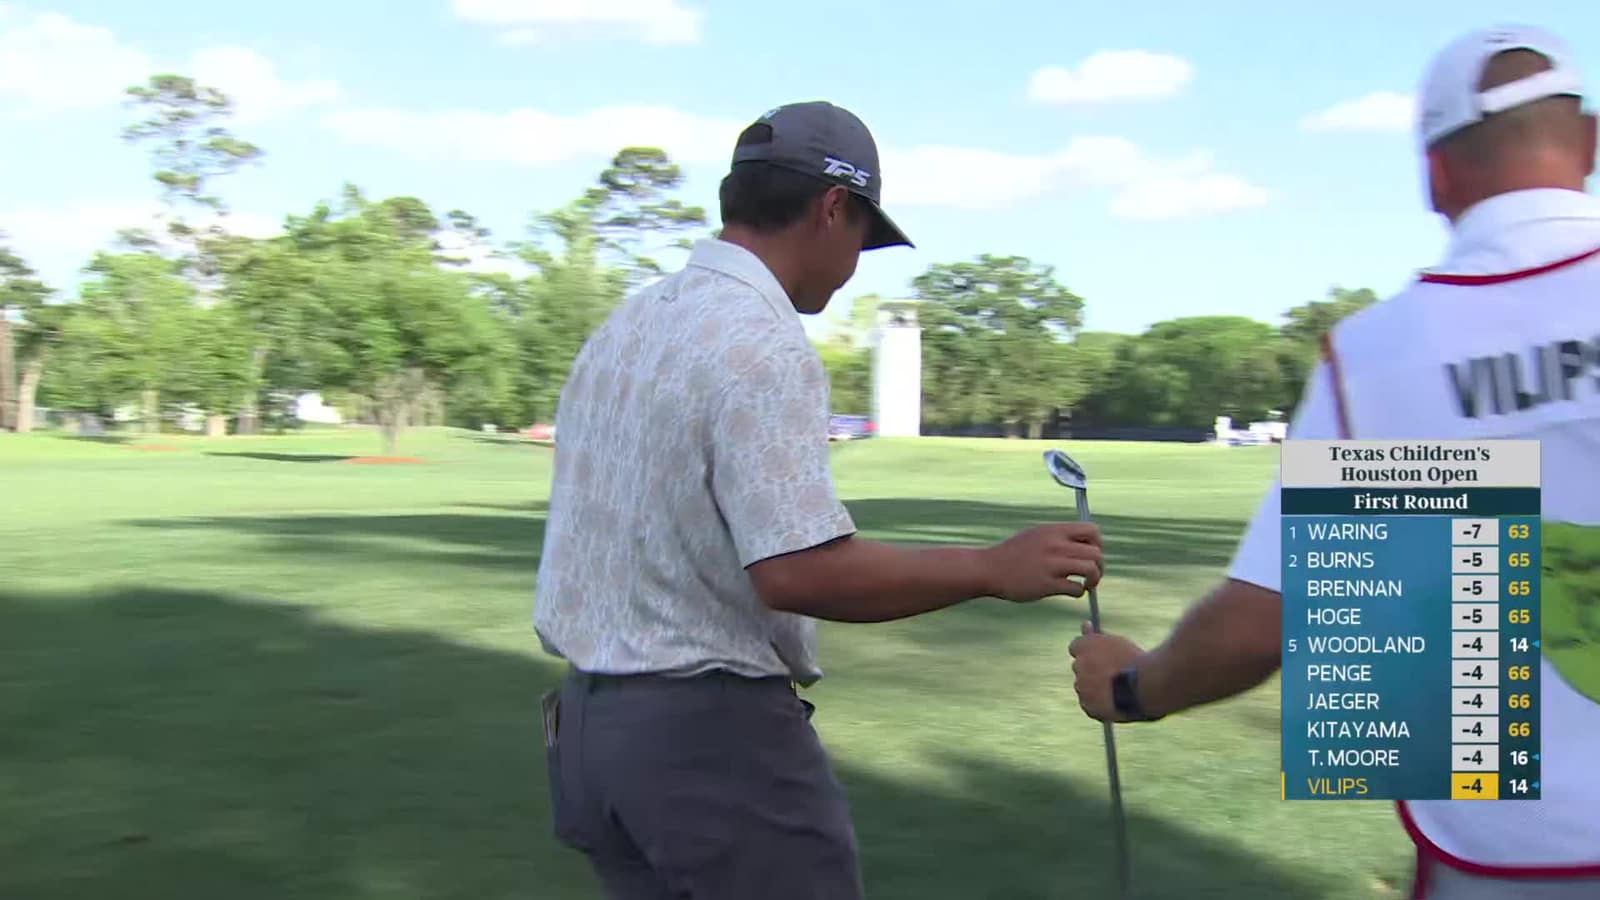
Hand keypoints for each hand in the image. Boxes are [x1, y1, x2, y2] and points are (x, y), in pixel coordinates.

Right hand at [981, 523, 1102, 601]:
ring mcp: (1052, 565)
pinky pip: (1076, 588)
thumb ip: (1058, 537)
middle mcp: (1055, 545)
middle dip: (1099, 565)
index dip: (1097, 543)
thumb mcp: (1036, 535)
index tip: (1090, 554)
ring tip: (1086, 585)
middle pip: (1096, 552)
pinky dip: (1079, 592)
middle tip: (1091, 574)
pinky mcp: (1047, 584)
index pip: (1092, 530)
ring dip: (1094, 579)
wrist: (989, 569)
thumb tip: (1083, 544)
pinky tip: (1071, 592)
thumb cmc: (1013, 554)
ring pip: (1090, 569)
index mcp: (1054, 531)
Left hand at [1068, 622, 1145, 721]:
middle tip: (1113, 674)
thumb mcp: (1117, 642)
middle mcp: (1078, 665)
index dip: (1089, 652)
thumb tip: (1084, 624)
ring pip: (1084, 687)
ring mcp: (1082, 687)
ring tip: (1119, 691)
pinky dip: (1098, 705)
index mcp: (1084, 645)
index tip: (1099, 656)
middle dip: (1091, 670)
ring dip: (1094, 688)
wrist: (1148, 686)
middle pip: (1080, 667)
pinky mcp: (1088, 706)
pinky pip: (1089, 705)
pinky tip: (1116, 702)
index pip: (1076, 646)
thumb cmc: (1137, 661)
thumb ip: (1098, 636)